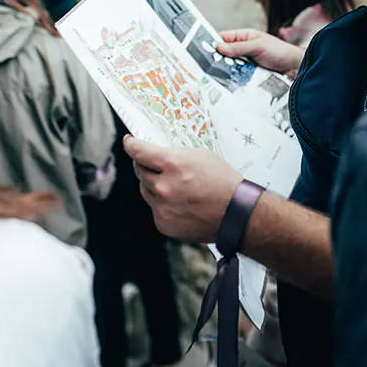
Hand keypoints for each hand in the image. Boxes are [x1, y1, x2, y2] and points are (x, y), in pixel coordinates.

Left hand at [123, 137, 240, 242]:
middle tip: (154, 164)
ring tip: (174, 186)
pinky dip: (163, 204)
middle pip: (140, 171)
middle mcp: (163, 186)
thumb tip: (157, 154)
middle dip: (145, 165)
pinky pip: (155, 209)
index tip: (129, 142)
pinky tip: (180, 203)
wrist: (236, 213)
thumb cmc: (223, 182)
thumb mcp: (200, 155)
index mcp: (172, 164)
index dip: (131, 145)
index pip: (139, 151)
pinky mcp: (164, 224)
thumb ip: (174, 154)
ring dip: (153, 185)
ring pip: (145, 191)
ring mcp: (162, 208)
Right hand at [216, 28, 304, 75]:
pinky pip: (238, 75)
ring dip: (226, 70)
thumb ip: (238, 47)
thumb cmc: (279, 51)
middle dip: (218, 59)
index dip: (213, 43)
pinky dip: (234, 78)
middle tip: (208, 66)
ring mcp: (246, 62)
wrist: (295, 68)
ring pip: (230, 66)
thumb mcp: (258, 46)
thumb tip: (218, 47)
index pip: (223, 38)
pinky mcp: (249, 74)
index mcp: (244, 37)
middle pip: (224, 53)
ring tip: (217, 75)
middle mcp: (243, 49)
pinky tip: (229, 82)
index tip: (202, 50)